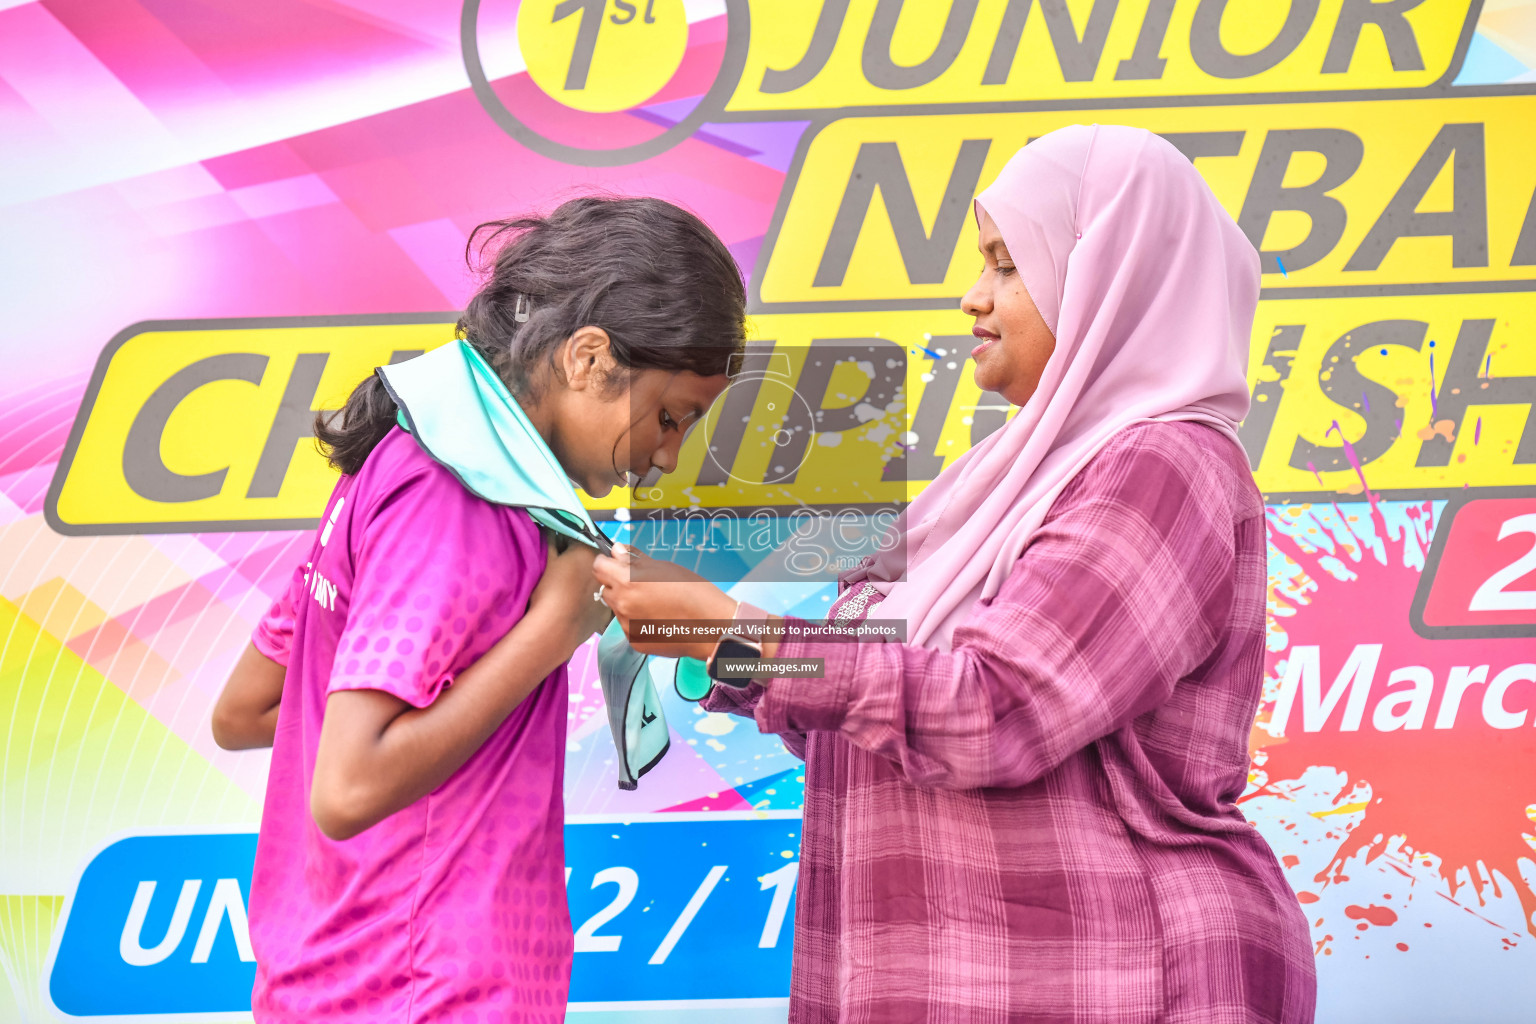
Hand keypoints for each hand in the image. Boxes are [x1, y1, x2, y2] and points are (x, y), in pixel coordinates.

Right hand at [526, 533, 613, 656]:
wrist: (554, 627)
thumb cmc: (548, 589)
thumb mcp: (546, 559)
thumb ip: (550, 540)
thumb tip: (551, 529)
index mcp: (588, 551)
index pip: (579, 540)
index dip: (567, 546)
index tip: (559, 553)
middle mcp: (604, 568)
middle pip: (593, 561)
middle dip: (583, 563)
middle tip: (566, 573)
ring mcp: (608, 591)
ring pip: (599, 581)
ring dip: (590, 582)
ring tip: (572, 592)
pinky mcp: (606, 612)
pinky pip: (600, 602)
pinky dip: (592, 602)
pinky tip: (579, 608)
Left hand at [592, 543, 737, 658]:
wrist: (711, 626)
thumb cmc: (693, 592)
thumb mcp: (664, 567)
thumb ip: (635, 560)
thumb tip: (617, 550)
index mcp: (626, 581)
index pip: (598, 567)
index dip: (607, 562)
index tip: (615, 562)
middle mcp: (621, 604)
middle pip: (606, 589)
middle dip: (618, 584)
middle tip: (641, 584)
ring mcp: (627, 625)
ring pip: (618, 609)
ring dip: (629, 603)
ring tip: (655, 603)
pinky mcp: (635, 641)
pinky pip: (629, 626)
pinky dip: (639, 621)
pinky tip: (659, 618)